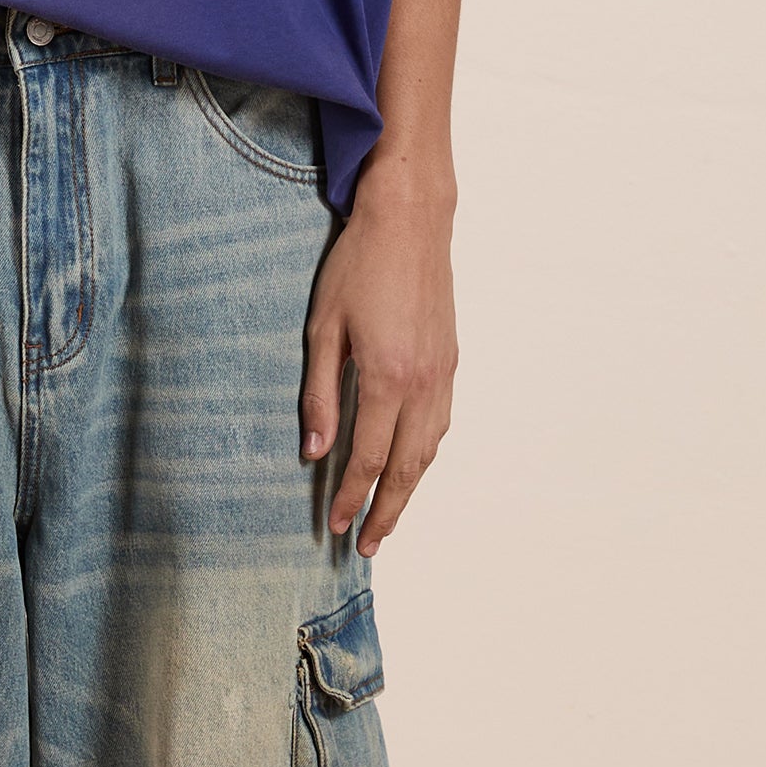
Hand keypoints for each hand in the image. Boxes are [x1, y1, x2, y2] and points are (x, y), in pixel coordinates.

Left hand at [300, 172, 455, 552]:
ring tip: (389, 516)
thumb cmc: (358, 265)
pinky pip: (441, 423)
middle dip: (386, 511)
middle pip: (405, 467)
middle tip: (368, 546)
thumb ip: (320, 395)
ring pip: (429, 450)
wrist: (411, 220)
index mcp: (387, 377)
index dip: (351, 497)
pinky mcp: (451, 360)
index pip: (367, 457)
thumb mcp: (323, 329)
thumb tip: (313, 450)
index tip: (335, 525)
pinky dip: (425, 454)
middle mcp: (423, 383)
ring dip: (409, 489)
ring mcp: (443, 373)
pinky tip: (410, 464)